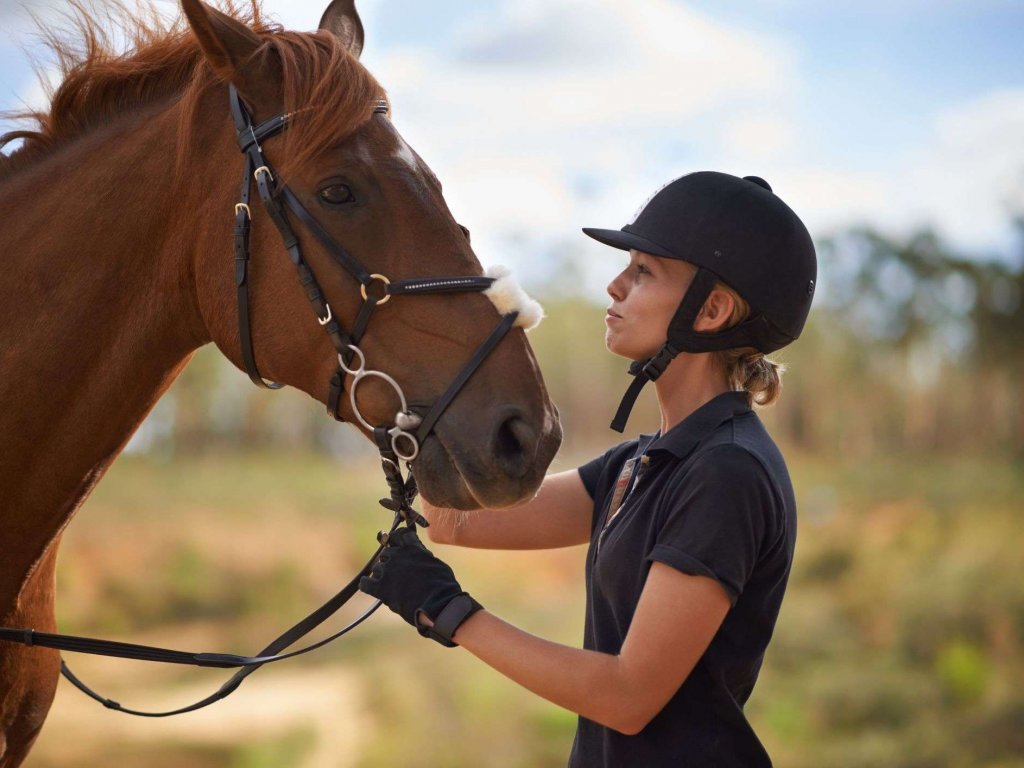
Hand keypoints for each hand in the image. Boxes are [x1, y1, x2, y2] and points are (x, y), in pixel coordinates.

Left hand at [359, 526, 481, 646]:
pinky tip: (371, 587)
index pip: (400, 535)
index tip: (398, 545)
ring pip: (377, 568)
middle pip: (386, 553)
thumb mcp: (435, 563)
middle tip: (399, 573)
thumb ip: (422, 555)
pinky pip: (365, 583)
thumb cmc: (443, 585)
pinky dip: (367, 585)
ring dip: (382, 575)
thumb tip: (418, 553)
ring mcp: (387, 571)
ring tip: (392, 586)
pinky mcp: (381, 588)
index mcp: (412, 547)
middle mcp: (397, 555)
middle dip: (391, 561)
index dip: (398, 539)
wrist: (439, 605)